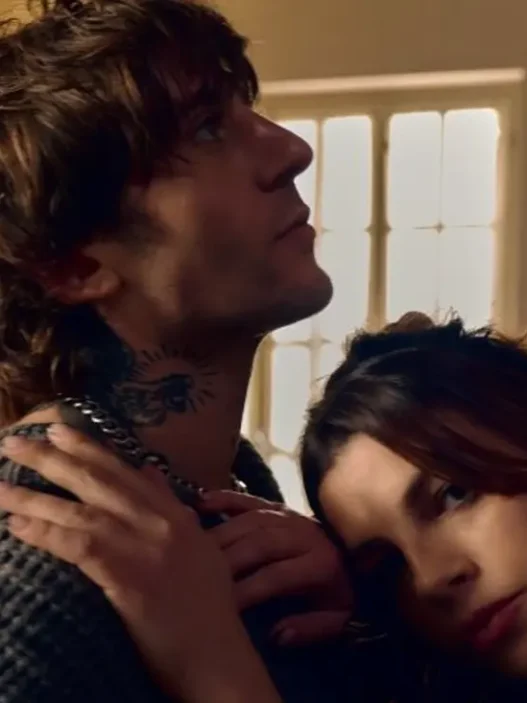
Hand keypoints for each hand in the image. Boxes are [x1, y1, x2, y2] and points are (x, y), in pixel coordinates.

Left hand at [0, 425, 280, 702]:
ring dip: (34, 498)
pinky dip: (46, 534)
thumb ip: (170, 505)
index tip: (57, 430)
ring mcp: (145, 548)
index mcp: (174, 513)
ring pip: (80, 511)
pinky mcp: (128, 579)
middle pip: (97, 481)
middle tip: (15, 443)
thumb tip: (150, 471)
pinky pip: (78, 547)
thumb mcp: (197, 545)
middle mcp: (159, 522)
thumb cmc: (207, 605)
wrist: (217, 652)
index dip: (88, 448)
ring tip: (1, 487)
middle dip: (52, 458)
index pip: (123, 470)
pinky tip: (18, 527)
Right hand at [200, 491, 353, 646]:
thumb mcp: (340, 618)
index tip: (220, 606)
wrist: (362, 557)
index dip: (247, 590)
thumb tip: (276, 635)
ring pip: (251, 520)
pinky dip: (225, 499)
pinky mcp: (278, 506)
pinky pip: (249, 499)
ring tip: (191, 550)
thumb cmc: (343, 592)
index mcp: (321, 564)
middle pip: (259, 543)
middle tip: (194, 577)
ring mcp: (289, 516)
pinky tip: (201, 504)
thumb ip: (311, 628)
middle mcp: (303, 534)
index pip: (276, 576)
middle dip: (226, 561)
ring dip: (221, 534)